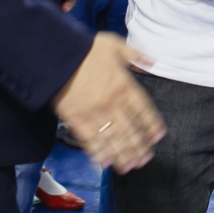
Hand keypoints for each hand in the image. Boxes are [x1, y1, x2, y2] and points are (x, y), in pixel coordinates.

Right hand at [52, 34, 163, 171]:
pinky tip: (105, 162)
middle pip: (130, 129)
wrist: (56, 54)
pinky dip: (98, 152)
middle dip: (139, 146)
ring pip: (113, 139)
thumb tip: (153, 60)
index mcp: (124, 84)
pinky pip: (90, 140)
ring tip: (130, 166)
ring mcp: (94, 112)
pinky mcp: (76, 119)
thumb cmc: (85, 49)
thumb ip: (135, 54)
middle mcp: (112, 102)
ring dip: (123, 154)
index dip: (152, 125)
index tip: (158, 136)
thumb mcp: (114, 45)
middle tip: (146, 159)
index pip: (143, 109)